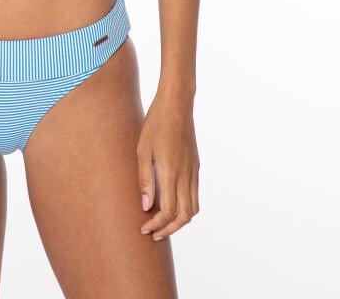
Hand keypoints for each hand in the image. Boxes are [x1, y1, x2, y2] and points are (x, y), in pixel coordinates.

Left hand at [136, 85, 199, 240]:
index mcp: (171, 172)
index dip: (156, 225)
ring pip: (193, 208)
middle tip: (152, 234)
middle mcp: (186, 175)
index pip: (168, 212)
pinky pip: (195, 195)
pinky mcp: (196, 166)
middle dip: (168, 229)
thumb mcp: (142, 150)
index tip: (144, 229)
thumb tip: (146, 206)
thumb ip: (145, 179)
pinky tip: (172, 204)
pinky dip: (186, 207)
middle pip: (184, 216)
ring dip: (179, 221)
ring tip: (162, 224)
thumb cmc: (155, 124)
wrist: (177, 105)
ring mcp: (193, 171)